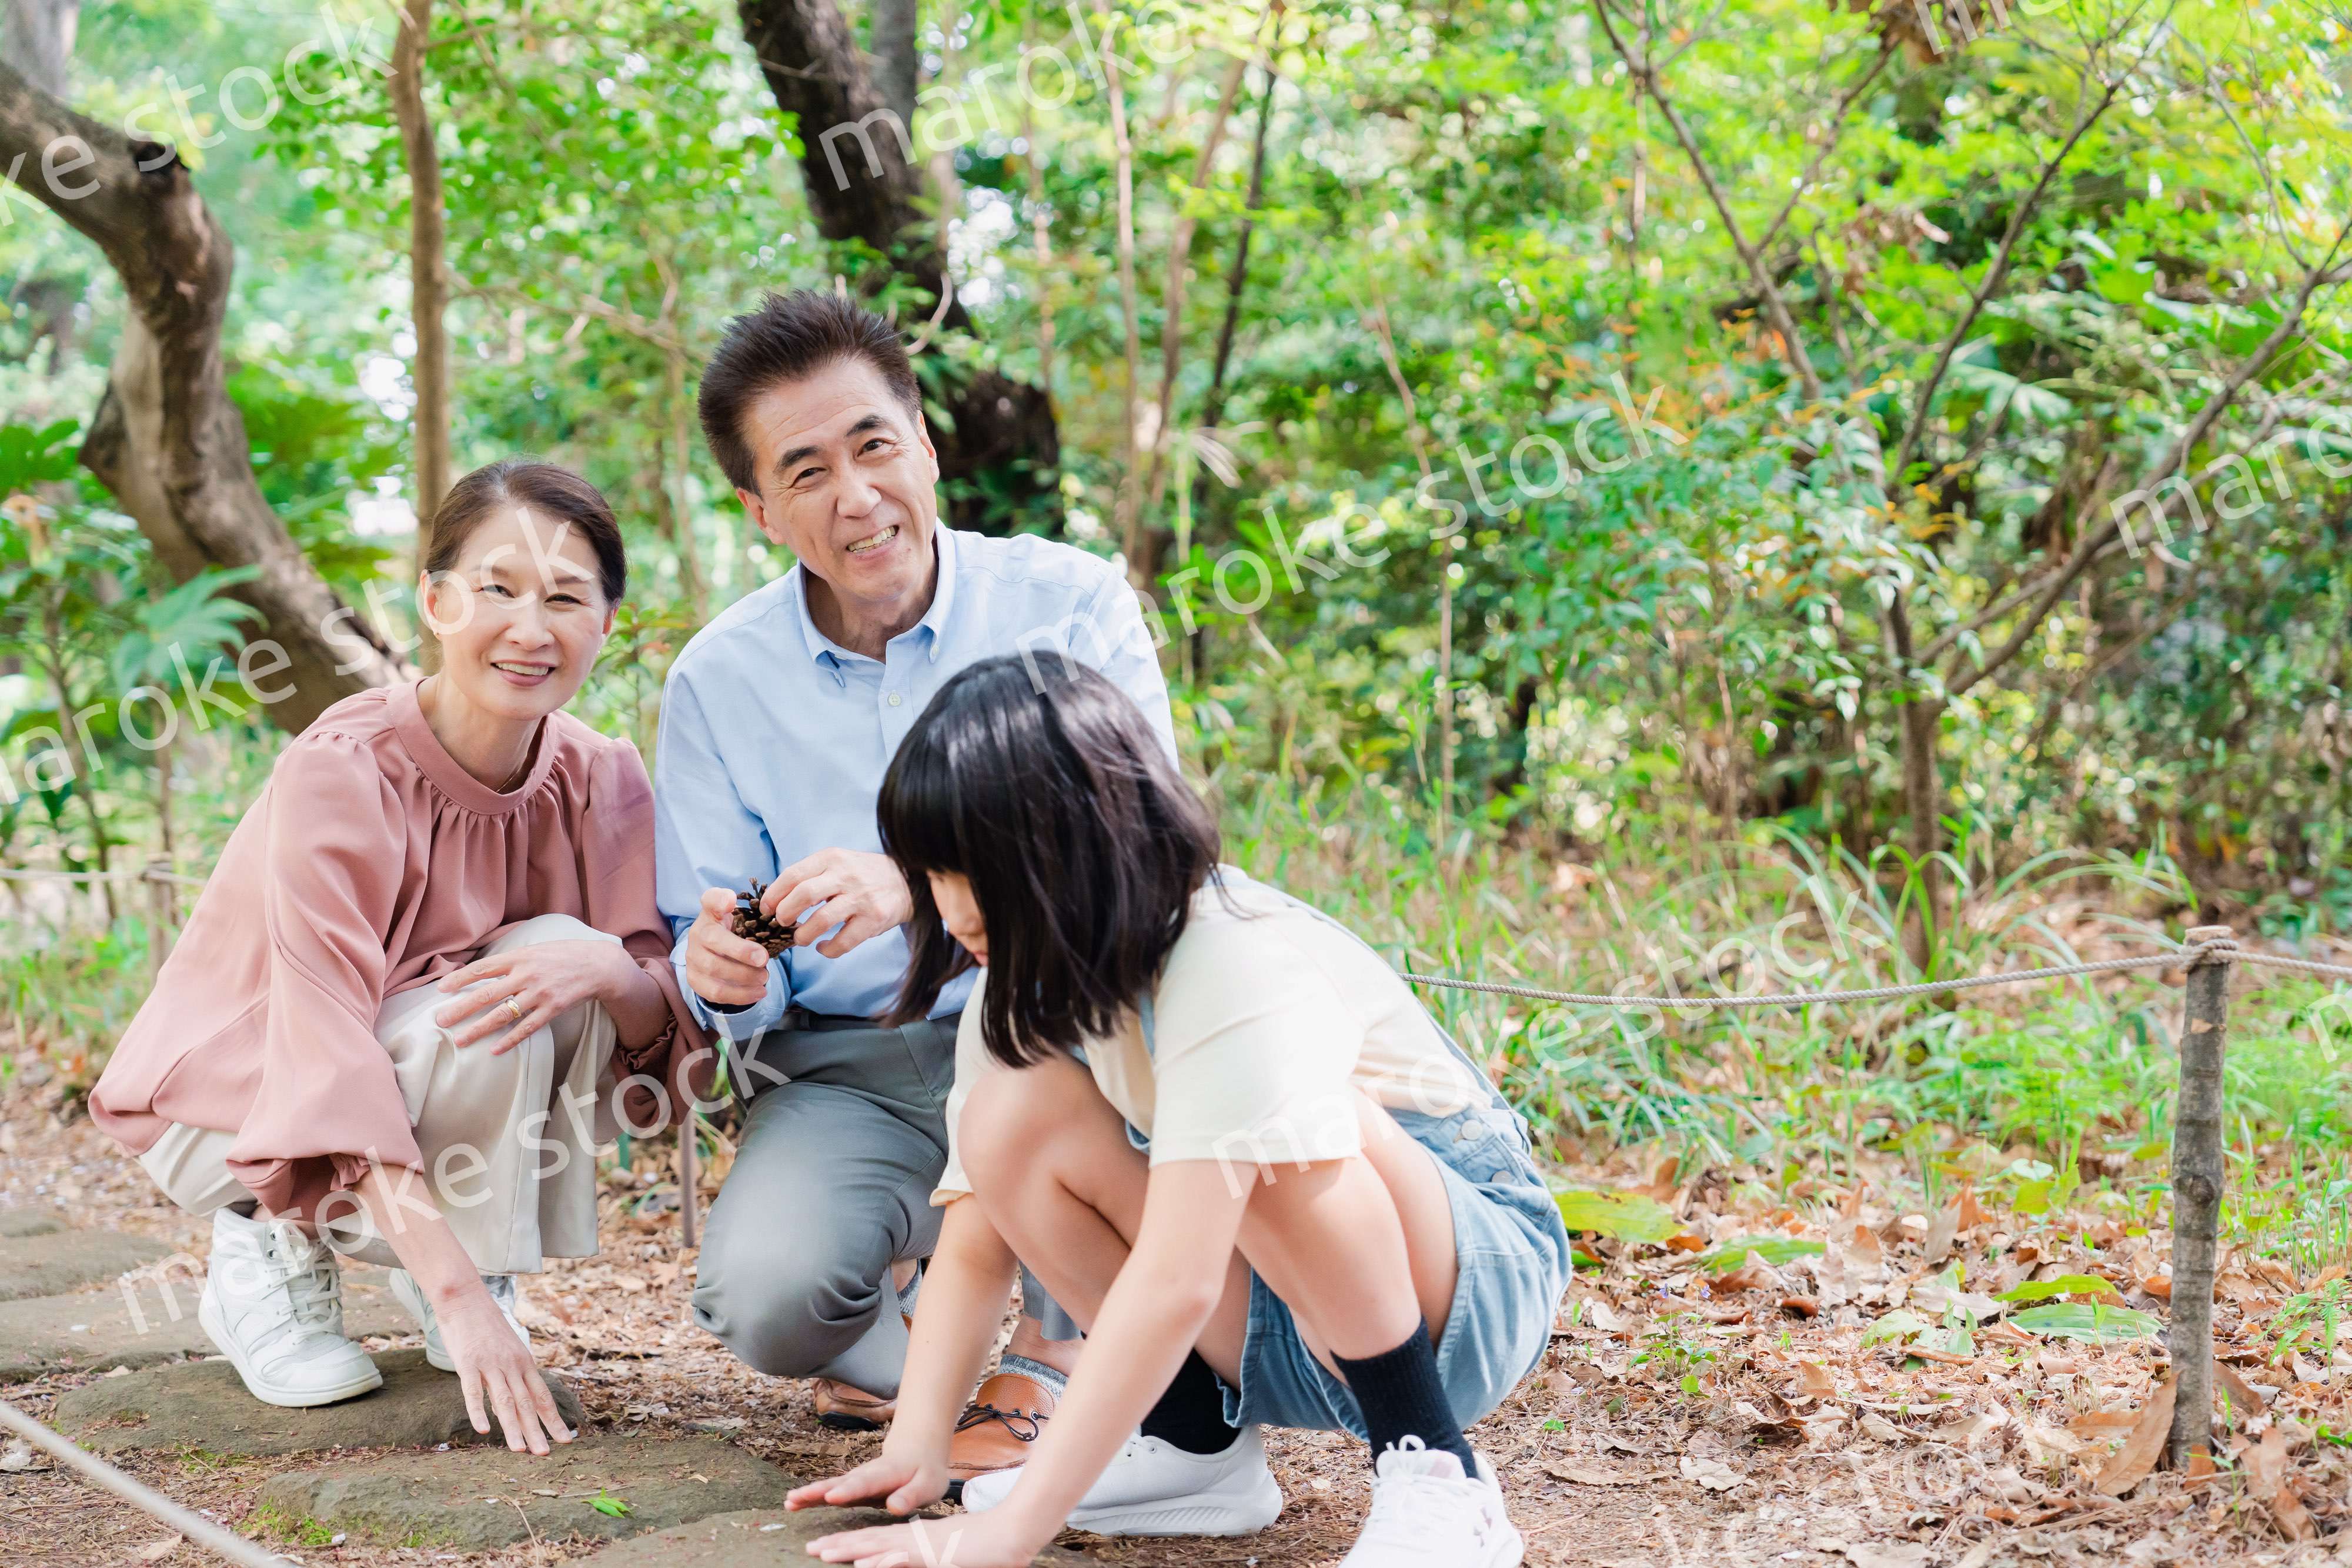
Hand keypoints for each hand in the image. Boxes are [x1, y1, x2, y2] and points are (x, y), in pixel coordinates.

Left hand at [433, 940, 633, 1052]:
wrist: (598, 965)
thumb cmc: (564, 956)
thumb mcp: (536, 950)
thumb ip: (512, 960)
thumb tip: (485, 971)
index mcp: (520, 957)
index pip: (483, 968)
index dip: (460, 978)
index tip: (440, 989)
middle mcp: (526, 975)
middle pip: (487, 994)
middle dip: (461, 1008)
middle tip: (441, 1021)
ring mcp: (539, 993)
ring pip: (503, 1015)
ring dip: (479, 1029)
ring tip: (460, 1040)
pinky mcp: (553, 1009)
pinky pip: (527, 1028)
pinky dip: (510, 1040)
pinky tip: (494, 1050)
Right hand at [438, 1284, 571, 1455]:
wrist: (465, 1299)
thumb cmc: (486, 1326)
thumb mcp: (508, 1348)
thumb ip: (514, 1373)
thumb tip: (519, 1400)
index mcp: (524, 1362)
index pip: (542, 1396)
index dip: (553, 1419)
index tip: (565, 1439)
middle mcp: (512, 1364)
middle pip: (527, 1403)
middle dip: (537, 1431)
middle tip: (546, 1454)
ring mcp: (490, 1364)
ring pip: (505, 1401)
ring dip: (514, 1427)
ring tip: (521, 1450)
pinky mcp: (468, 1363)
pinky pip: (473, 1391)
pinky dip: (479, 1411)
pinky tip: (484, 1429)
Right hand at [683, 886, 770, 1007]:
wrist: (714, 953)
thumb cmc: (732, 932)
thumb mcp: (740, 916)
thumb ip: (741, 909)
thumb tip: (730, 900)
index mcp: (710, 914)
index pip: (710, 900)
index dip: (719, 900)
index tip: (731, 903)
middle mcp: (697, 933)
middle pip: (713, 940)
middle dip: (741, 952)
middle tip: (764, 960)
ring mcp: (693, 958)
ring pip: (714, 969)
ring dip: (743, 976)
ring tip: (764, 978)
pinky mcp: (695, 980)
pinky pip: (715, 992)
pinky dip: (740, 995)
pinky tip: (758, 992)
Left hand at [766, 849, 912, 959]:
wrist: (908, 881)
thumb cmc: (864, 874)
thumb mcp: (839, 862)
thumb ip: (813, 874)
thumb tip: (777, 897)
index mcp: (832, 858)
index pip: (794, 874)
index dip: (774, 894)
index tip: (766, 908)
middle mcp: (846, 875)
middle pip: (804, 894)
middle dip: (785, 913)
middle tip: (781, 923)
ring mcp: (861, 897)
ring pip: (821, 920)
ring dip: (803, 935)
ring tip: (800, 939)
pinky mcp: (874, 919)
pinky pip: (844, 941)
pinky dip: (828, 949)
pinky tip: (823, 948)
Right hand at [784, 1440, 949, 1516]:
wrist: (917, 1451)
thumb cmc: (924, 1473)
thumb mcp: (927, 1485)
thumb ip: (910, 1495)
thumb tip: (893, 1507)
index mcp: (886, 1473)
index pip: (866, 1482)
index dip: (849, 1490)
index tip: (832, 1497)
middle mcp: (866, 1474)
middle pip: (840, 1483)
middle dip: (819, 1491)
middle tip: (797, 1498)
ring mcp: (856, 1479)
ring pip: (830, 1486)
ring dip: (810, 1494)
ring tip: (789, 1501)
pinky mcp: (850, 1487)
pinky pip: (829, 1492)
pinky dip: (811, 1497)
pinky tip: (793, 1504)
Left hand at [804, 1507, 1048, 1567]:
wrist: (1015, 1531)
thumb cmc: (989, 1548)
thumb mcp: (952, 1557)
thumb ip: (933, 1559)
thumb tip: (920, 1560)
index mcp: (920, 1539)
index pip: (879, 1541)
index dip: (852, 1544)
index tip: (827, 1548)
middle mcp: (918, 1538)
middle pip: (871, 1540)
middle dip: (839, 1545)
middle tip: (810, 1548)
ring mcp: (926, 1545)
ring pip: (879, 1546)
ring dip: (850, 1549)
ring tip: (822, 1553)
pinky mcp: (936, 1554)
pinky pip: (903, 1558)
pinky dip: (881, 1560)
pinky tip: (862, 1564)